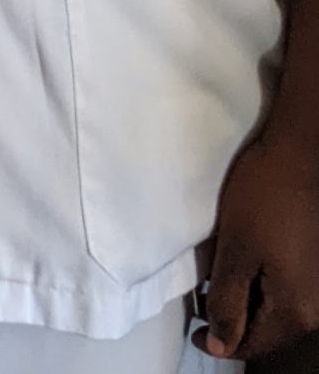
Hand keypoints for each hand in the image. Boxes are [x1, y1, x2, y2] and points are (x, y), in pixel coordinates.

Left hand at [194, 126, 318, 357]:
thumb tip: (219, 346)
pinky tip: (242, 262)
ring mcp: (316, 286)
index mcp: (296, 311)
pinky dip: (259, 283)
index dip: (218, 341)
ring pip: (274, 309)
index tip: (193, 328)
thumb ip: (226, 302)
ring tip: (217, 278)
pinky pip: (284, 289)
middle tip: (203, 298)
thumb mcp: (236, 250)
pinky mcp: (314, 265)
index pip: (251, 346)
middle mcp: (313, 307)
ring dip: (245, 299)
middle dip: (232, 319)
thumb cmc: (264, 198)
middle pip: (265, 330)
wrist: (300, 153)